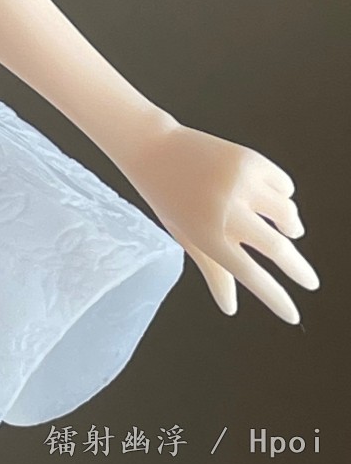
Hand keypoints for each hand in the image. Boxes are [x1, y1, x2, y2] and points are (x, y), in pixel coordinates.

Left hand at [117, 117, 317, 322]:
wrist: (152, 147)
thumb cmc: (166, 196)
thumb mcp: (185, 235)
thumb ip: (212, 270)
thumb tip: (231, 307)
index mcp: (208, 236)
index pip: (251, 276)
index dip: (275, 299)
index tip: (292, 316)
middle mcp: (227, 211)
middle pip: (278, 249)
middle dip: (299, 270)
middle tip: (310, 282)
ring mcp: (240, 183)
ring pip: (287, 214)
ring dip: (291, 227)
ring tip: (286, 230)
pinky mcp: (248, 159)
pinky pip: (284, 185)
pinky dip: (284, 196)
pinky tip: (274, 198)